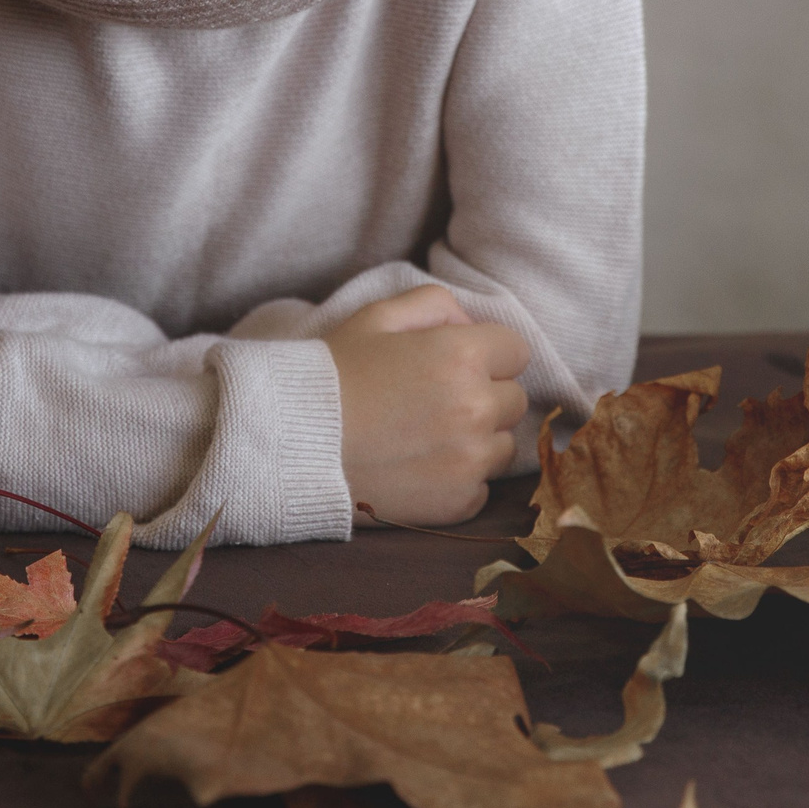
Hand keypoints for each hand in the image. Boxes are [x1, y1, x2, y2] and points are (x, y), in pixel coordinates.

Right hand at [325, 286, 529, 526]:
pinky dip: (459, 478)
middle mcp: (475, 408)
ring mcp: (469, 460)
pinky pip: (482, 487)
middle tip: (435, 401)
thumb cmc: (334, 375)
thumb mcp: (378, 316)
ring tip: (427, 436)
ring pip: (503, 445)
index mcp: (462, 356)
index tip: (455, 365)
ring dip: (478, 439)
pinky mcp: (458, 502)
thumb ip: (435, 304)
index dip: (487, 354)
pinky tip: (420, 467)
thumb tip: (470, 324)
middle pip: (514, 399)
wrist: (291, 446)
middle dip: (485, 395)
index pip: (517, 351)